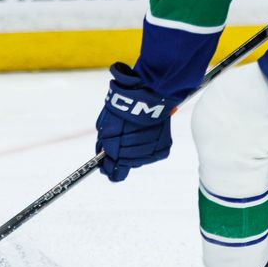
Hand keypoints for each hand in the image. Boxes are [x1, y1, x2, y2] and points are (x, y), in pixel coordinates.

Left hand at [95, 62, 174, 181]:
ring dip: (135, 150)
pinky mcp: (163, 147)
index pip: (115, 172)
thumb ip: (104, 144)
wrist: (147, 94)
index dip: (110, 170)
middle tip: (121, 139)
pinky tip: (145, 134)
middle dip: (121, 156)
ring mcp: (151, 151)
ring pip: (140, 159)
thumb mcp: (106, 125)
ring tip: (135, 132)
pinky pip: (152, 154)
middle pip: (127, 164)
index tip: (106, 167)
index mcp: (118, 150)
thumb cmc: (123, 107)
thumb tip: (103, 156)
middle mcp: (136, 154)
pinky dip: (148, 146)